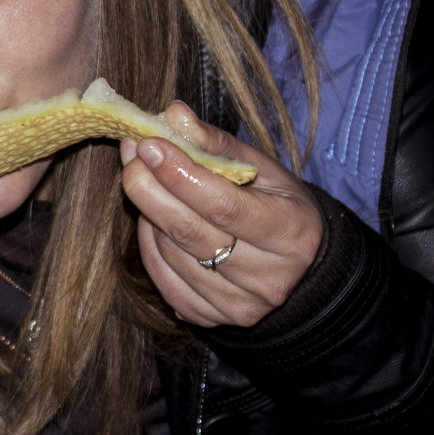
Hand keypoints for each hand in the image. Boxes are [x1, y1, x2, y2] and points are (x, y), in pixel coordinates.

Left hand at [120, 103, 324, 327]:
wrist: (302, 269)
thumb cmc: (278, 206)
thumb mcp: (263, 168)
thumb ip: (216, 142)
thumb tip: (172, 114)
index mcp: (290, 232)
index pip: (222, 205)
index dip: (178, 173)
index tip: (147, 144)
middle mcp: (268, 277)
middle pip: (189, 232)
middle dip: (148, 188)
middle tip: (131, 156)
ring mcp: (239, 306)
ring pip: (170, 255)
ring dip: (147, 213)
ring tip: (145, 181)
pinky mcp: (212, 319)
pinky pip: (163, 279)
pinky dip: (149, 245)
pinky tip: (153, 219)